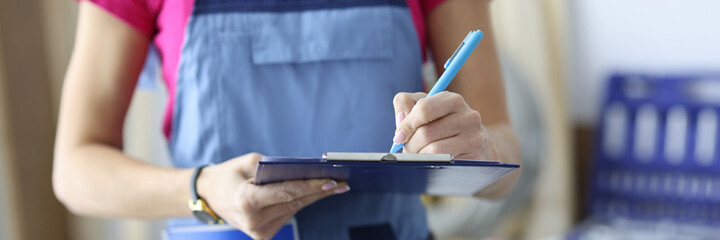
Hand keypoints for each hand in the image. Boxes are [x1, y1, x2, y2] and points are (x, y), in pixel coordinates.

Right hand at [197, 153, 349, 238]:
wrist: (211, 195)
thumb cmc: (231, 174)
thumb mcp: (249, 162)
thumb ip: (275, 167)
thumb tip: (306, 170)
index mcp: (246, 201)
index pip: (285, 192)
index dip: (310, 186)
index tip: (330, 180)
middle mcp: (253, 221)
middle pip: (294, 202)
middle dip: (319, 190)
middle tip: (342, 181)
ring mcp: (259, 232)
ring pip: (295, 209)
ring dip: (315, 197)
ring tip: (336, 185)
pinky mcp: (264, 236)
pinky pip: (289, 214)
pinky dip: (301, 202)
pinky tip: (318, 193)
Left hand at [392, 92, 497, 159]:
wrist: (473, 143)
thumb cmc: (442, 122)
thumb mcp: (425, 106)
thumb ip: (405, 104)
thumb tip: (401, 120)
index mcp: (454, 100)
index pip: (424, 109)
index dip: (406, 124)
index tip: (399, 136)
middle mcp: (468, 117)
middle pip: (426, 133)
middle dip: (411, 144)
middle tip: (409, 149)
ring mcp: (474, 138)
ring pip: (434, 150)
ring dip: (420, 156)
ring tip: (420, 154)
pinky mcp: (475, 158)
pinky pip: (444, 164)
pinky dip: (432, 164)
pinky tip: (433, 161)